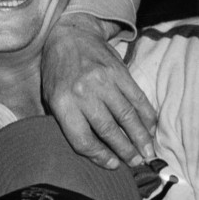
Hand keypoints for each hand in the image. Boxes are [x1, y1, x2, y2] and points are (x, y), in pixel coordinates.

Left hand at [41, 13, 156, 168]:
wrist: (70, 35)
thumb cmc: (56, 70)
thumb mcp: (49, 95)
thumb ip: (61, 120)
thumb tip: (83, 149)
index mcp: (61, 101)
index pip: (82, 138)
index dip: (99, 156)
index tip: (111, 164)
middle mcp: (83, 92)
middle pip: (108, 131)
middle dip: (125, 151)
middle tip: (134, 163)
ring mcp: (104, 81)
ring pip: (128, 117)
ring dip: (140, 138)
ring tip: (146, 153)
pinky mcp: (120, 72)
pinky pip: (138, 99)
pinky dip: (147, 116)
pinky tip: (150, 128)